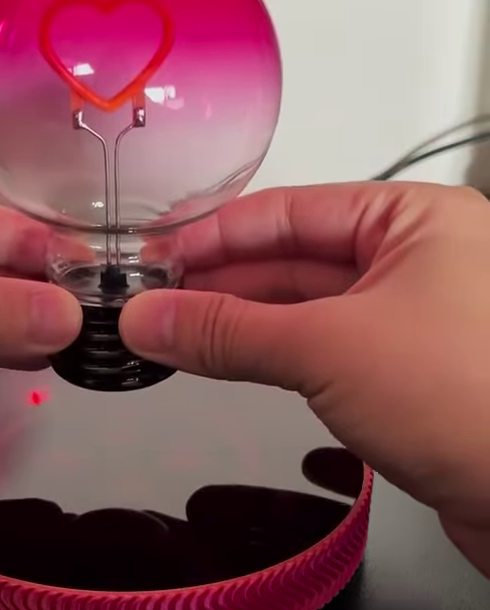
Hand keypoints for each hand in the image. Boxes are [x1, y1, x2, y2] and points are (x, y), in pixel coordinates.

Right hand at [121, 182, 489, 575]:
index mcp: (417, 220)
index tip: (157, 255)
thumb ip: (228, 331)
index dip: (216, 232)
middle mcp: (423, 263)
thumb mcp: (327, 348)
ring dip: (245, 325)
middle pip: (298, 258)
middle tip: (152, 302)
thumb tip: (153, 317)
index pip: (293, 209)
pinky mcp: (415, 382)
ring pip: (312, 311)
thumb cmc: (475, 400)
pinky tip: (234, 368)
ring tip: (175, 336)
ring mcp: (421, 324)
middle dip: (222, 282)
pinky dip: (278, 360)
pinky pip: (331, 356)